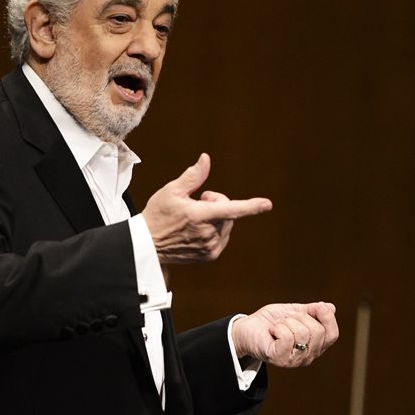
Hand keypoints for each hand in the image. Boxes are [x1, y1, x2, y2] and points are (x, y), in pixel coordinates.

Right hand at [142, 153, 271, 262]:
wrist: (147, 245)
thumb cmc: (158, 215)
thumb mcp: (172, 191)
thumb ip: (193, 176)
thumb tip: (206, 159)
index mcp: (199, 216)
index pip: (231, 209)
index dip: (251, 206)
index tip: (267, 204)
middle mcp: (207, 234)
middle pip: (228, 212)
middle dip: (218, 204)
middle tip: (197, 203)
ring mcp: (210, 247)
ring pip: (227, 224)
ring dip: (216, 218)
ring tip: (194, 219)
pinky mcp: (209, 255)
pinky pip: (222, 237)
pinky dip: (215, 230)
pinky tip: (196, 230)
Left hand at [231, 301, 338, 367]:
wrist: (247, 328)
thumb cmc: (271, 321)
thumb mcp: (295, 311)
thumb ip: (313, 311)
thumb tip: (330, 308)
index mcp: (315, 346)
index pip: (332, 335)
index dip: (327, 317)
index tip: (315, 307)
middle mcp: (308, 357)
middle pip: (318, 331)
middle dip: (301, 317)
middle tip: (287, 319)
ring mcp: (294, 360)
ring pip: (302, 333)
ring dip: (287, 322)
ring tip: (278, 326)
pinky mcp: (279, 359)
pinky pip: (287, 337)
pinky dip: (278, 328)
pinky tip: (272, 332)